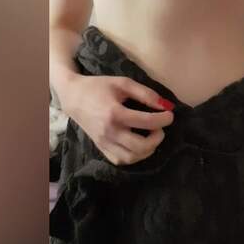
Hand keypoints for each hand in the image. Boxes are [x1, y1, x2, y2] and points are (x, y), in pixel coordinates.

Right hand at [61, 75, 175, 165]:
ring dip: (147, 150)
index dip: (164, 119)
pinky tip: (138, 144)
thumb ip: (145, 93)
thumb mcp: (123, 83)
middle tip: (160, 128)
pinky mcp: (101, 148)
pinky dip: (134, 156)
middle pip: (140, 146)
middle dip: (157, 138)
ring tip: (151, 137)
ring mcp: (104, 143)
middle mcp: (109, 132)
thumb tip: (166, 105)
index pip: (146, 122)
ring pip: (131, 157)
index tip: (170, 114)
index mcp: (114, 113)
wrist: (73, 97)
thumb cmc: (99, 87)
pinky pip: (120, 160)